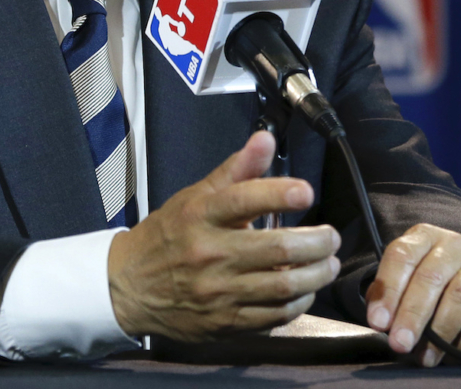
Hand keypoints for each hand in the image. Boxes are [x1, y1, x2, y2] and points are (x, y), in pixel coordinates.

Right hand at [107, 130, 340, 341]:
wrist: (130, 286)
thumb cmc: (169, 235)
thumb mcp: (195, 195)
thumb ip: (237, 169)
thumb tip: (266, 139)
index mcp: (201, 216)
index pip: (244, 199)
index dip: (280, 194)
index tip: (306, 192)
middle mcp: (209, 253)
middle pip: (277, 249)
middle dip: (317, 242)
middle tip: (331, 236)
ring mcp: (218, 292)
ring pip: (284, 286)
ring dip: (317, 274)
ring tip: (328, 262)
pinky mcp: (226, 322)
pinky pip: (275, 315)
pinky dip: (299, 301)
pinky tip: (306, 289)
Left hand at [365, 224, 460, 366]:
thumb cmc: (434, 289)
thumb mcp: (406, 283)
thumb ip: (389, 297)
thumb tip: (379, 323)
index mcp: (424, 237)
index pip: (402, 255)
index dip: (388, 290)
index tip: (378, 322)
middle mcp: (454, 245)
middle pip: (430, 277)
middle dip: (412, 315)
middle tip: (400, 344)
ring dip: (440, 332)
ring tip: (426, 357)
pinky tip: (455, 353)